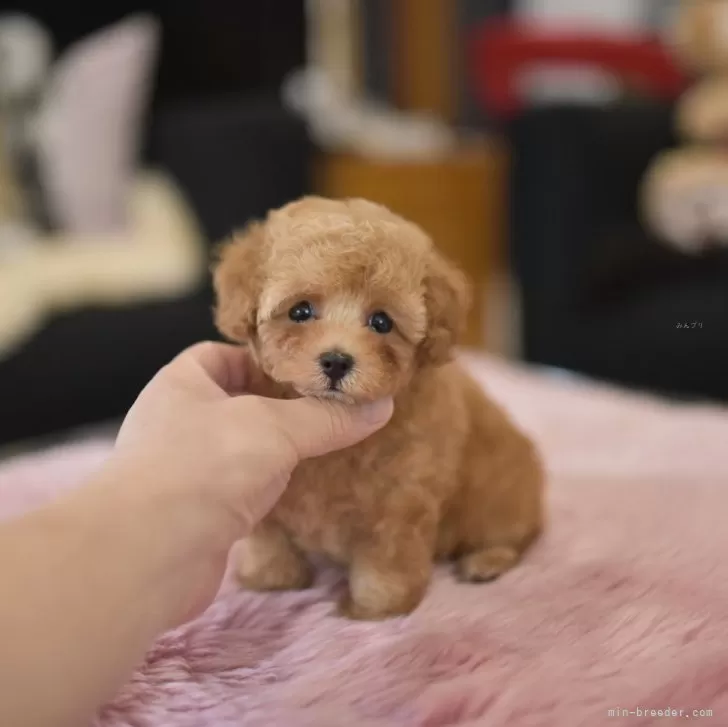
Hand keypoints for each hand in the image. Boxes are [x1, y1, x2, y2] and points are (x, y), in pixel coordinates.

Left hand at [114, 341, 392, 535]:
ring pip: (242, 450)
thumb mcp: (275, 428)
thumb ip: (326, 417)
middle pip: (238, 404)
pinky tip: (304, 491)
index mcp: (182, 384)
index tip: (309, 369)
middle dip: (281, 407)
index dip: (264, 358)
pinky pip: (242, 491)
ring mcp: (187, 470)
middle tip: (330, 406)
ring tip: (327, 445)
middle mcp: (179, 423)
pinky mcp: (199, 514)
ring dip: (278, 452)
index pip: (224, 355)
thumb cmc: (204, 465)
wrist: (148, 555)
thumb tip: (380, 405)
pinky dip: (271, 490)